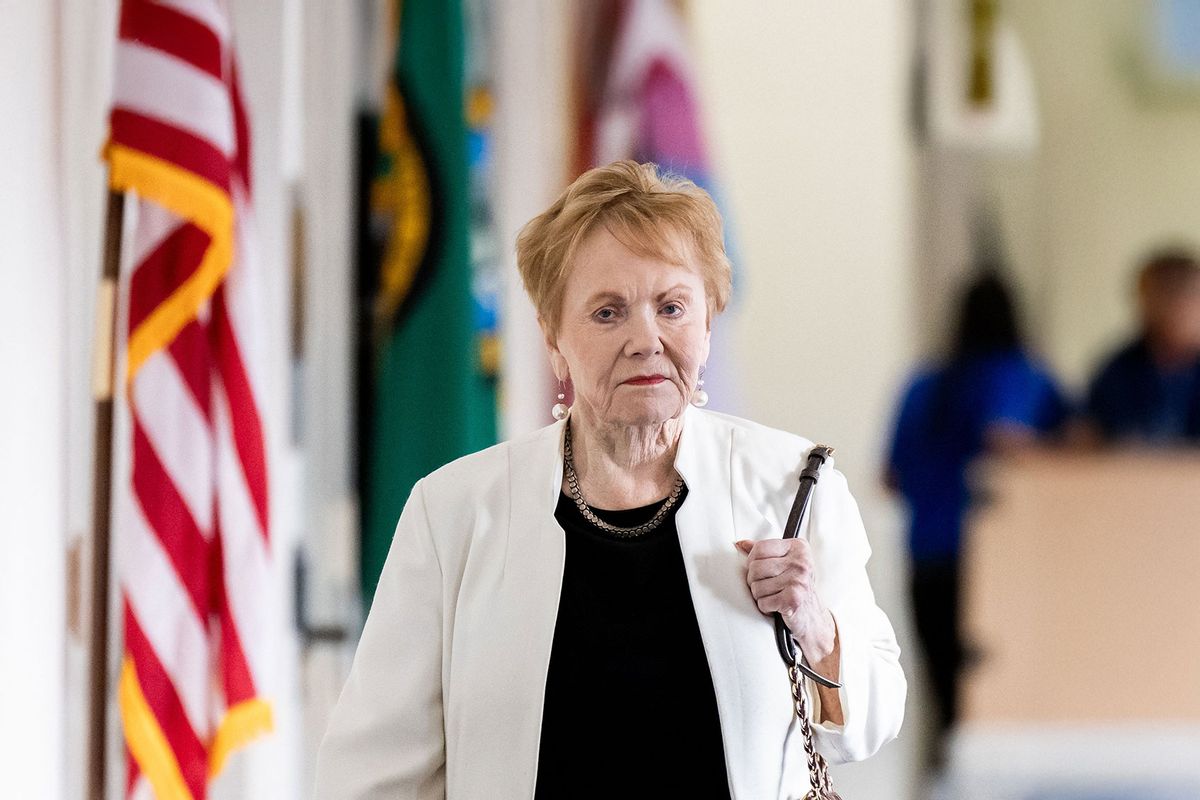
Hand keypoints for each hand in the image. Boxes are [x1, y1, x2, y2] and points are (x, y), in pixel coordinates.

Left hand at [735, 538, 836, 662]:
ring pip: (756, 586)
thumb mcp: (785, 562)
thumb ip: (764, 551)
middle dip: (754, 581)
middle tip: (767, 586)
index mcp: (798, 548)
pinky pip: (763, 602)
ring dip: (760, 596)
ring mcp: (798, 580)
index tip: (758, 569)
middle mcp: (801, 562)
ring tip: (773, 596)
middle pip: (755, 567)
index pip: (760, 547)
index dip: (752, 560)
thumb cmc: (796, 587)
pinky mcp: (793, 599)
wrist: (813, 617)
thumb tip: (740, 543)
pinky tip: (776, 606)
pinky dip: (766, 607)